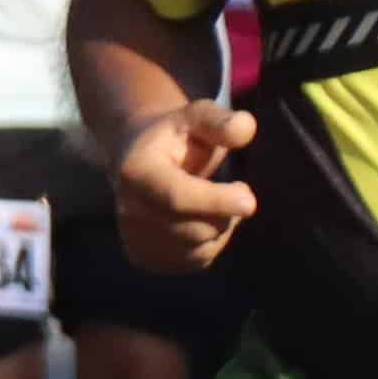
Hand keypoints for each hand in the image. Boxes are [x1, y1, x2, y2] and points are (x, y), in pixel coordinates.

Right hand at [111, 97, 255, 270]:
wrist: (140, 160)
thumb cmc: (174, 137)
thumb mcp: (196, 117)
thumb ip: (219, 122)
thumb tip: (244, 128)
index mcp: (136, 171)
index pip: (177, 197)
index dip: (215, 202)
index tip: (249, 200)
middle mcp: (128, 210)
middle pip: (192, 229)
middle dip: (225, 214)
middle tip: (237, 191)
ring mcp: (134, 238)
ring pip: (198, 249)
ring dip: (220, 229)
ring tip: (217, 203)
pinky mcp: (145, 258)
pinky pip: (195, 261)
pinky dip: (210, 244)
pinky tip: (205, 221)